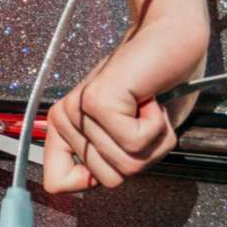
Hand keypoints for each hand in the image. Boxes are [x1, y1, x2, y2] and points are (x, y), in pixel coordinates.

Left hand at [43, 15, 207, 193]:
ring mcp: (79, 110)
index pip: (56, 182)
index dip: (92, 180)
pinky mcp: (97, 102)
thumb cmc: (155, 85)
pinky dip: (156, 125)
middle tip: (143, 119)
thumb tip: (88, 184)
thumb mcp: (128, 134)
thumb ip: (106, 160)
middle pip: (109, 180)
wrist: (171, 42)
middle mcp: (65, 118)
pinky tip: (149, 97)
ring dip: (153, 139)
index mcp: (64, 128)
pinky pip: (135, 142)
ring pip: (126, 164)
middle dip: (141, 155)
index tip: (118, 148)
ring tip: (147, 107)